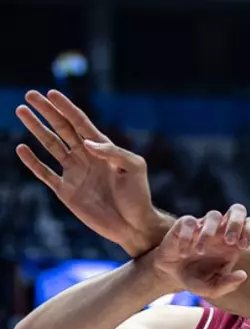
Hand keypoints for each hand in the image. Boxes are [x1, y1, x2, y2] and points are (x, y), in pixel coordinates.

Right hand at [15, 90, 167, 256]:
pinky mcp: (66, 191)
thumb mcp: (135, 168)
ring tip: (21, 111)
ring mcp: (75, 173)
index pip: (81, 123)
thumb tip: (87, 142)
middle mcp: (86, 157)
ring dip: (36, 129)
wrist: (134, 226)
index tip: (51, 93)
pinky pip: (45, 173)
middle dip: (47, 111)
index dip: (66, 108)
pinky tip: (22, 148)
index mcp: (103, 149)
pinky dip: (33, 162)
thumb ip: (114, 152)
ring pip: (50, 145)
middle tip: (30, 95)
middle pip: (62, 128)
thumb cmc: (139, 196)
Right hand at [152, 205, 249, 298]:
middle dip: (236, 223)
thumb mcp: (213, 288)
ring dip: (209, 233)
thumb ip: (228, 284)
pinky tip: (184, 253)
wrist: (172, 276)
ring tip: (200, 252)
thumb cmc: (198, 279)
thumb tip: (242, 275)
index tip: (242, 246)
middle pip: (237, 210)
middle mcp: (220, 231)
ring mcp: (203, 226)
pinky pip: (188, 221)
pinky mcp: (183, 225)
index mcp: (233, 243)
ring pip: (214, 215)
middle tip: (230, 241)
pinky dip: (187, 236)